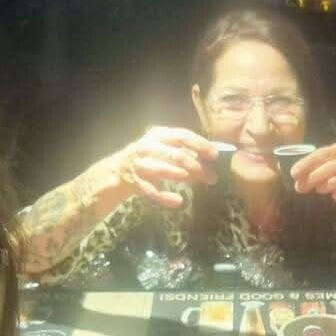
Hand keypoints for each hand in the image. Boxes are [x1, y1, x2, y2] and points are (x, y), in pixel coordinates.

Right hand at [97, 127, 219, 209]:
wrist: (120, 169)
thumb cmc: (152, 156)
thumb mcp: (165, 146)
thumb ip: (184, 150)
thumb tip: (211, 157)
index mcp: (158, 134)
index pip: (181, 136)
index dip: (200, 144)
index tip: (215, 155)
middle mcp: (147, 147)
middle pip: (175, 155)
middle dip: (196, 166)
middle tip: (213, 176)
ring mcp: (140, 164)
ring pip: (163, 170)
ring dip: (184, 177)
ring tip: (200, 182)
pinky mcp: (135, 182)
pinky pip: (153, 191)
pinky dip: (166, 198)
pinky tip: (179, 201)